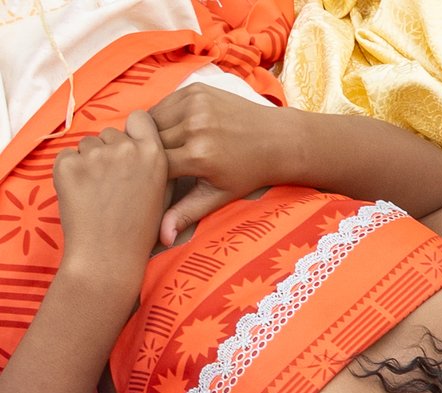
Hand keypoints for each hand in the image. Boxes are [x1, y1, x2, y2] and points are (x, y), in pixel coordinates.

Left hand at [52, 110, 170, 283]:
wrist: (109, 255)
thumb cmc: (140, 230)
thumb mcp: (163, 195)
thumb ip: (155, 163)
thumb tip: (143, 143)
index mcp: (153, 155)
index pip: (139, 118)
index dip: (134, 131)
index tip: (131, 148)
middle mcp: (125, 150)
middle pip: (111, 134)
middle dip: (110, 151)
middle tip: (114, 184)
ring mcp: (94, 156)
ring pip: (88, 144)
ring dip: (90, 161)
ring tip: (98, 192)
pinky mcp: (67, 164)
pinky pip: (67, 156)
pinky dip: (71, 171)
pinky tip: (83, 194)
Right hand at [147, 84, 302, 246]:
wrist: (278, 140)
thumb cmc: (249, 173)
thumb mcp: (219, 195)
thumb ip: (186, 212)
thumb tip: (161, 238)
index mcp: (199, 157)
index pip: (152, 166)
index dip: (147, 174)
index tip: (150, 180)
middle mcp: (195, 127)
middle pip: (149, 141)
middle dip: (147, 153)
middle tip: (151, 162)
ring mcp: (195, 105)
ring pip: (152, 119)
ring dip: (152, 132)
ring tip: (161, 146)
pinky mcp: (195, 90)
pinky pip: (165, 103)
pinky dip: (163, 115)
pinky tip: (175, 128)